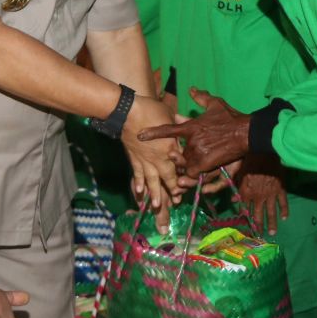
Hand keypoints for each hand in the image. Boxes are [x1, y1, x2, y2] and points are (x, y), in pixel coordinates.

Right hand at [122, 96, 180, 232]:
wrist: (128, 111)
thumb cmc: (152, 110)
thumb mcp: (170, 118)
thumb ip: (176, 130)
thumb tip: (183, 130)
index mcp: (171, 148)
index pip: (181, 166)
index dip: (185, 177)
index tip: (188, 185)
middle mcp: (159, 158)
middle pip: (167, 178)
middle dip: (172, 191)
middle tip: (176, 202)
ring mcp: (145, 160)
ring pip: (151, 181)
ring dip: (154, 194)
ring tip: (155, 206)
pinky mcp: (134, 158)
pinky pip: (136, 174)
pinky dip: (137, 183)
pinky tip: (138, 193)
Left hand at [138, 88, 249, 177]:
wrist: (247, 132)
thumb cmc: (231, 117)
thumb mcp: (215, 104)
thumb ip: (201, 98)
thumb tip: (192, 89)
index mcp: (192, 127)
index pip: (168, 130)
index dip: (153, 133)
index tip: (140, 135)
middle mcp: (192, 141)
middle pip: (176, 153)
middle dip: (175, 157)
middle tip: (173, 160)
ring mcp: (199, 153)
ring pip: (184, 164)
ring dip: (184, 167)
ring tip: (181, 172)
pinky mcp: (207, 164)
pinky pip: (194, 173)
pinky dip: (193, 174)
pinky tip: (194, 175)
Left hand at [234, 155, 287, 235]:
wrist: (265, 153)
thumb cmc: (250, 161)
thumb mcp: (240, 174)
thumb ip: (237, 188)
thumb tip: (233, 200)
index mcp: (247, 193)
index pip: (245, 209)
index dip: (245, 218)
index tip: (246, 226)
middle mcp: (258, 197)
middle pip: (258, 214)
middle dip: (258, 226)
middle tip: (259, 235)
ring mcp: (270, 195)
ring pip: (271, 212)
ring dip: (271, 223)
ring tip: (272, 233)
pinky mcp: (280, 190)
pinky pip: (283, 203)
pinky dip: (284, 211)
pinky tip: (285, 218)